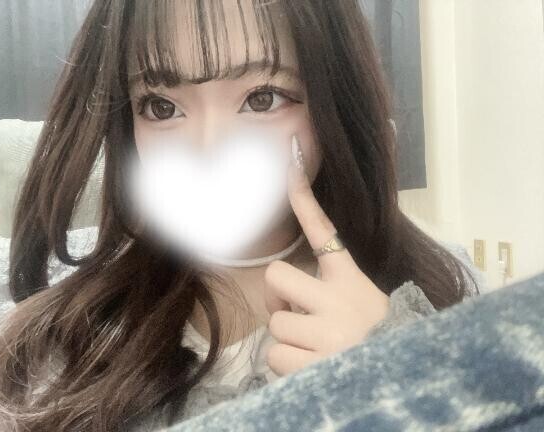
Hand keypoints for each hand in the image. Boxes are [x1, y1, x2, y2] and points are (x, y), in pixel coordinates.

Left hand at [263, 136, 389, 376]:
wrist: (404, 377)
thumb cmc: (379, 337)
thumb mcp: (365, 301)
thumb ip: (331, 289)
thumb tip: (283, 288)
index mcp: (350, 279)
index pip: (324, 231)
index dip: (304, 200)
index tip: (290, 166)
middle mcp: (337, 300)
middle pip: (274, 277)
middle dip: (276, 297)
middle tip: (293, 311)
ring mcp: (325, 332)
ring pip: (274, 324)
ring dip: (287, 338)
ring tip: (315, 349)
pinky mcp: (314, 365)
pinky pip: (275, 357)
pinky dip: (288, 366)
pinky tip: (313, 369)